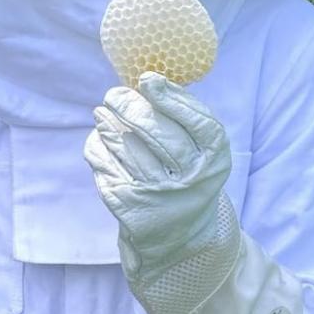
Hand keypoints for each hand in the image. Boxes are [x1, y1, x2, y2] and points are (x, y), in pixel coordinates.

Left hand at [84, 72, 231, 279]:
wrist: (179, 234)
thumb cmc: (186, 174)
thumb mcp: (198, 150)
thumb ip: (182, 115)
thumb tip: (146, 81)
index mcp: (215, 160)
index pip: (200, 124)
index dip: (173, 98)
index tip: (147, 79)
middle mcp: (193, 181)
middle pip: (160, 135)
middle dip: (131, 108)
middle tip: (112, 95)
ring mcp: (162, 198)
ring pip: (129, 150)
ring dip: (108, 127)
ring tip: (100, 113)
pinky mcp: (133, 210)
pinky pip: (108, 170)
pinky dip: (98, 150)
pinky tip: (98, 141)